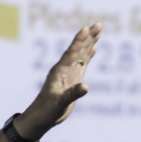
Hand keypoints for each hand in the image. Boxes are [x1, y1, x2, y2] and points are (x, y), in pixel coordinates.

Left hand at [16, 22, 101, 139]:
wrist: (41, 117)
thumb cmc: (48, 110)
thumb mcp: (60, 103)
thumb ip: (72, 94)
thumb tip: (86, 87)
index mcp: (60, 71)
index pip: (71, 53)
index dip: (78, 41)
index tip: (86, 29)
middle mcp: (64, 68)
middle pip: (78, 48)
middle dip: (88, 37)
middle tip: (98, 24)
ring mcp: (69, 72)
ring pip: (81, 53)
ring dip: (89, 42)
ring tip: (98, 30)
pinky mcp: (73, 78)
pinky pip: (82, 63)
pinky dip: (88, 55)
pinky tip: (94, 47)